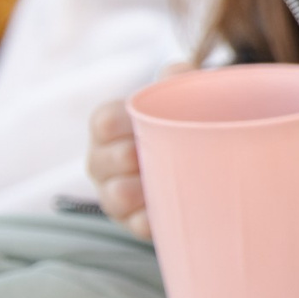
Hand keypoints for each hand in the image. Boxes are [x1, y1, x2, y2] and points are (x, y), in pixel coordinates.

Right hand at [84, 61, 187, 239]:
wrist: (196, 161)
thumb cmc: (176, 121)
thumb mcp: (176, 98)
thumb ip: (175, 80)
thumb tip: (176, 71)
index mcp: (108, 127)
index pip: (103, 122)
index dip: (126, 122)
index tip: (150, 122)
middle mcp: (102, 162)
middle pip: (102, 161)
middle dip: (132, 157)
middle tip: (160, 153)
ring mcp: (113, 194)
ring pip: (115, 196)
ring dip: (140, 190)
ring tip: (164, 183)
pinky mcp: (131, 222)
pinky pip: (136, 225)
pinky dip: (153, 220)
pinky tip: (170, 213)